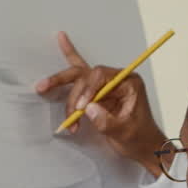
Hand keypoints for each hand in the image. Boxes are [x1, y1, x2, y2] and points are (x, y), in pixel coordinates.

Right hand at [35, 31, 167, 175]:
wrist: (143, 147)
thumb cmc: (139, 137)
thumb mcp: (125, 132)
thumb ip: (106, 121)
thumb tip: (88, 109)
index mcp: (128, 82)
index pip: (101, 76)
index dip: (88, 90)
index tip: (81, 108)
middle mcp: (116, 79)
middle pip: (87, 75)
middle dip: (74, 92)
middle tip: (63, 103)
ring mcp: (106, 85)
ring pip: (79, 77)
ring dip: (63, 87)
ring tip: (44, 89)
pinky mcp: (98, 93)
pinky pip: (81, 78)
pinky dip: (70, 62)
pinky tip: (62, 39)